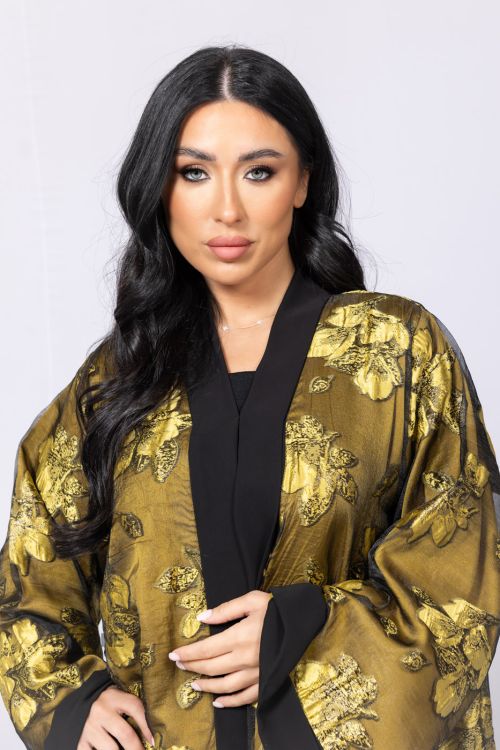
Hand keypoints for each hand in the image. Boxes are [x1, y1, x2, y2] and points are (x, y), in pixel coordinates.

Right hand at [77, 684, 154, 749]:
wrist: (81, 705)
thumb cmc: (108, 703)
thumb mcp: (118, 699)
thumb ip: (131, 709)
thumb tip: (150, 733)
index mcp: (113, 697)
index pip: (135, 708)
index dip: (146, 726)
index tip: (153, 741)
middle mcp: (101, 711)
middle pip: (125, 734)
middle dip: (136, 748)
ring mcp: (89, 727)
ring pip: (111, 749)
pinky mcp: (80, 741)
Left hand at [168, 589, 272, 707]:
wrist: (304, 621)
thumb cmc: (277, 608)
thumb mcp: (251, 600)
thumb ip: (225, 610)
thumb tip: (202, 617)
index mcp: (239, 637)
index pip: (206, 649)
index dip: (188, 653)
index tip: (174, 655)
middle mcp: (245, 658)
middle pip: (212, 667)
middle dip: (193, 667)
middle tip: (180, 666)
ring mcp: (256, 672)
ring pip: (225, 685)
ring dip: (207, 686)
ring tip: (194, 685)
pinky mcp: (266, 680)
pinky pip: (246, 696)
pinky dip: (231, 702)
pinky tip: (218, 702)